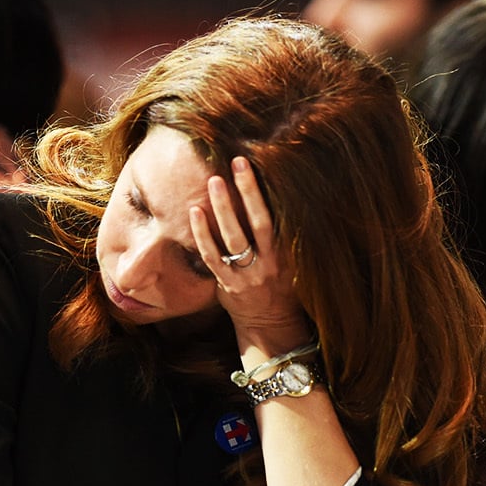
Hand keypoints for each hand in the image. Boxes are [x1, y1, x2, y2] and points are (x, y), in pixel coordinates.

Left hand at [188, 157, 307, 351]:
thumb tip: (279, 194)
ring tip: (214, 181)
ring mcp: (248, 275)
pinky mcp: (228, 285)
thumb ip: (282, 234)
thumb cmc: (279, 284)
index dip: (269, 192)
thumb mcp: (291, 260)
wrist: (270, 323)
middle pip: (260, 222)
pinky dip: (203, 235)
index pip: (279, 217)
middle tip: (238, 162)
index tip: (260, 164)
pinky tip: (194, 212)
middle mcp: (270, 262)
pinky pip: (213, 257)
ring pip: (235, 238)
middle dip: (249, 191)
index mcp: (287, 253)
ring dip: (224, 208)